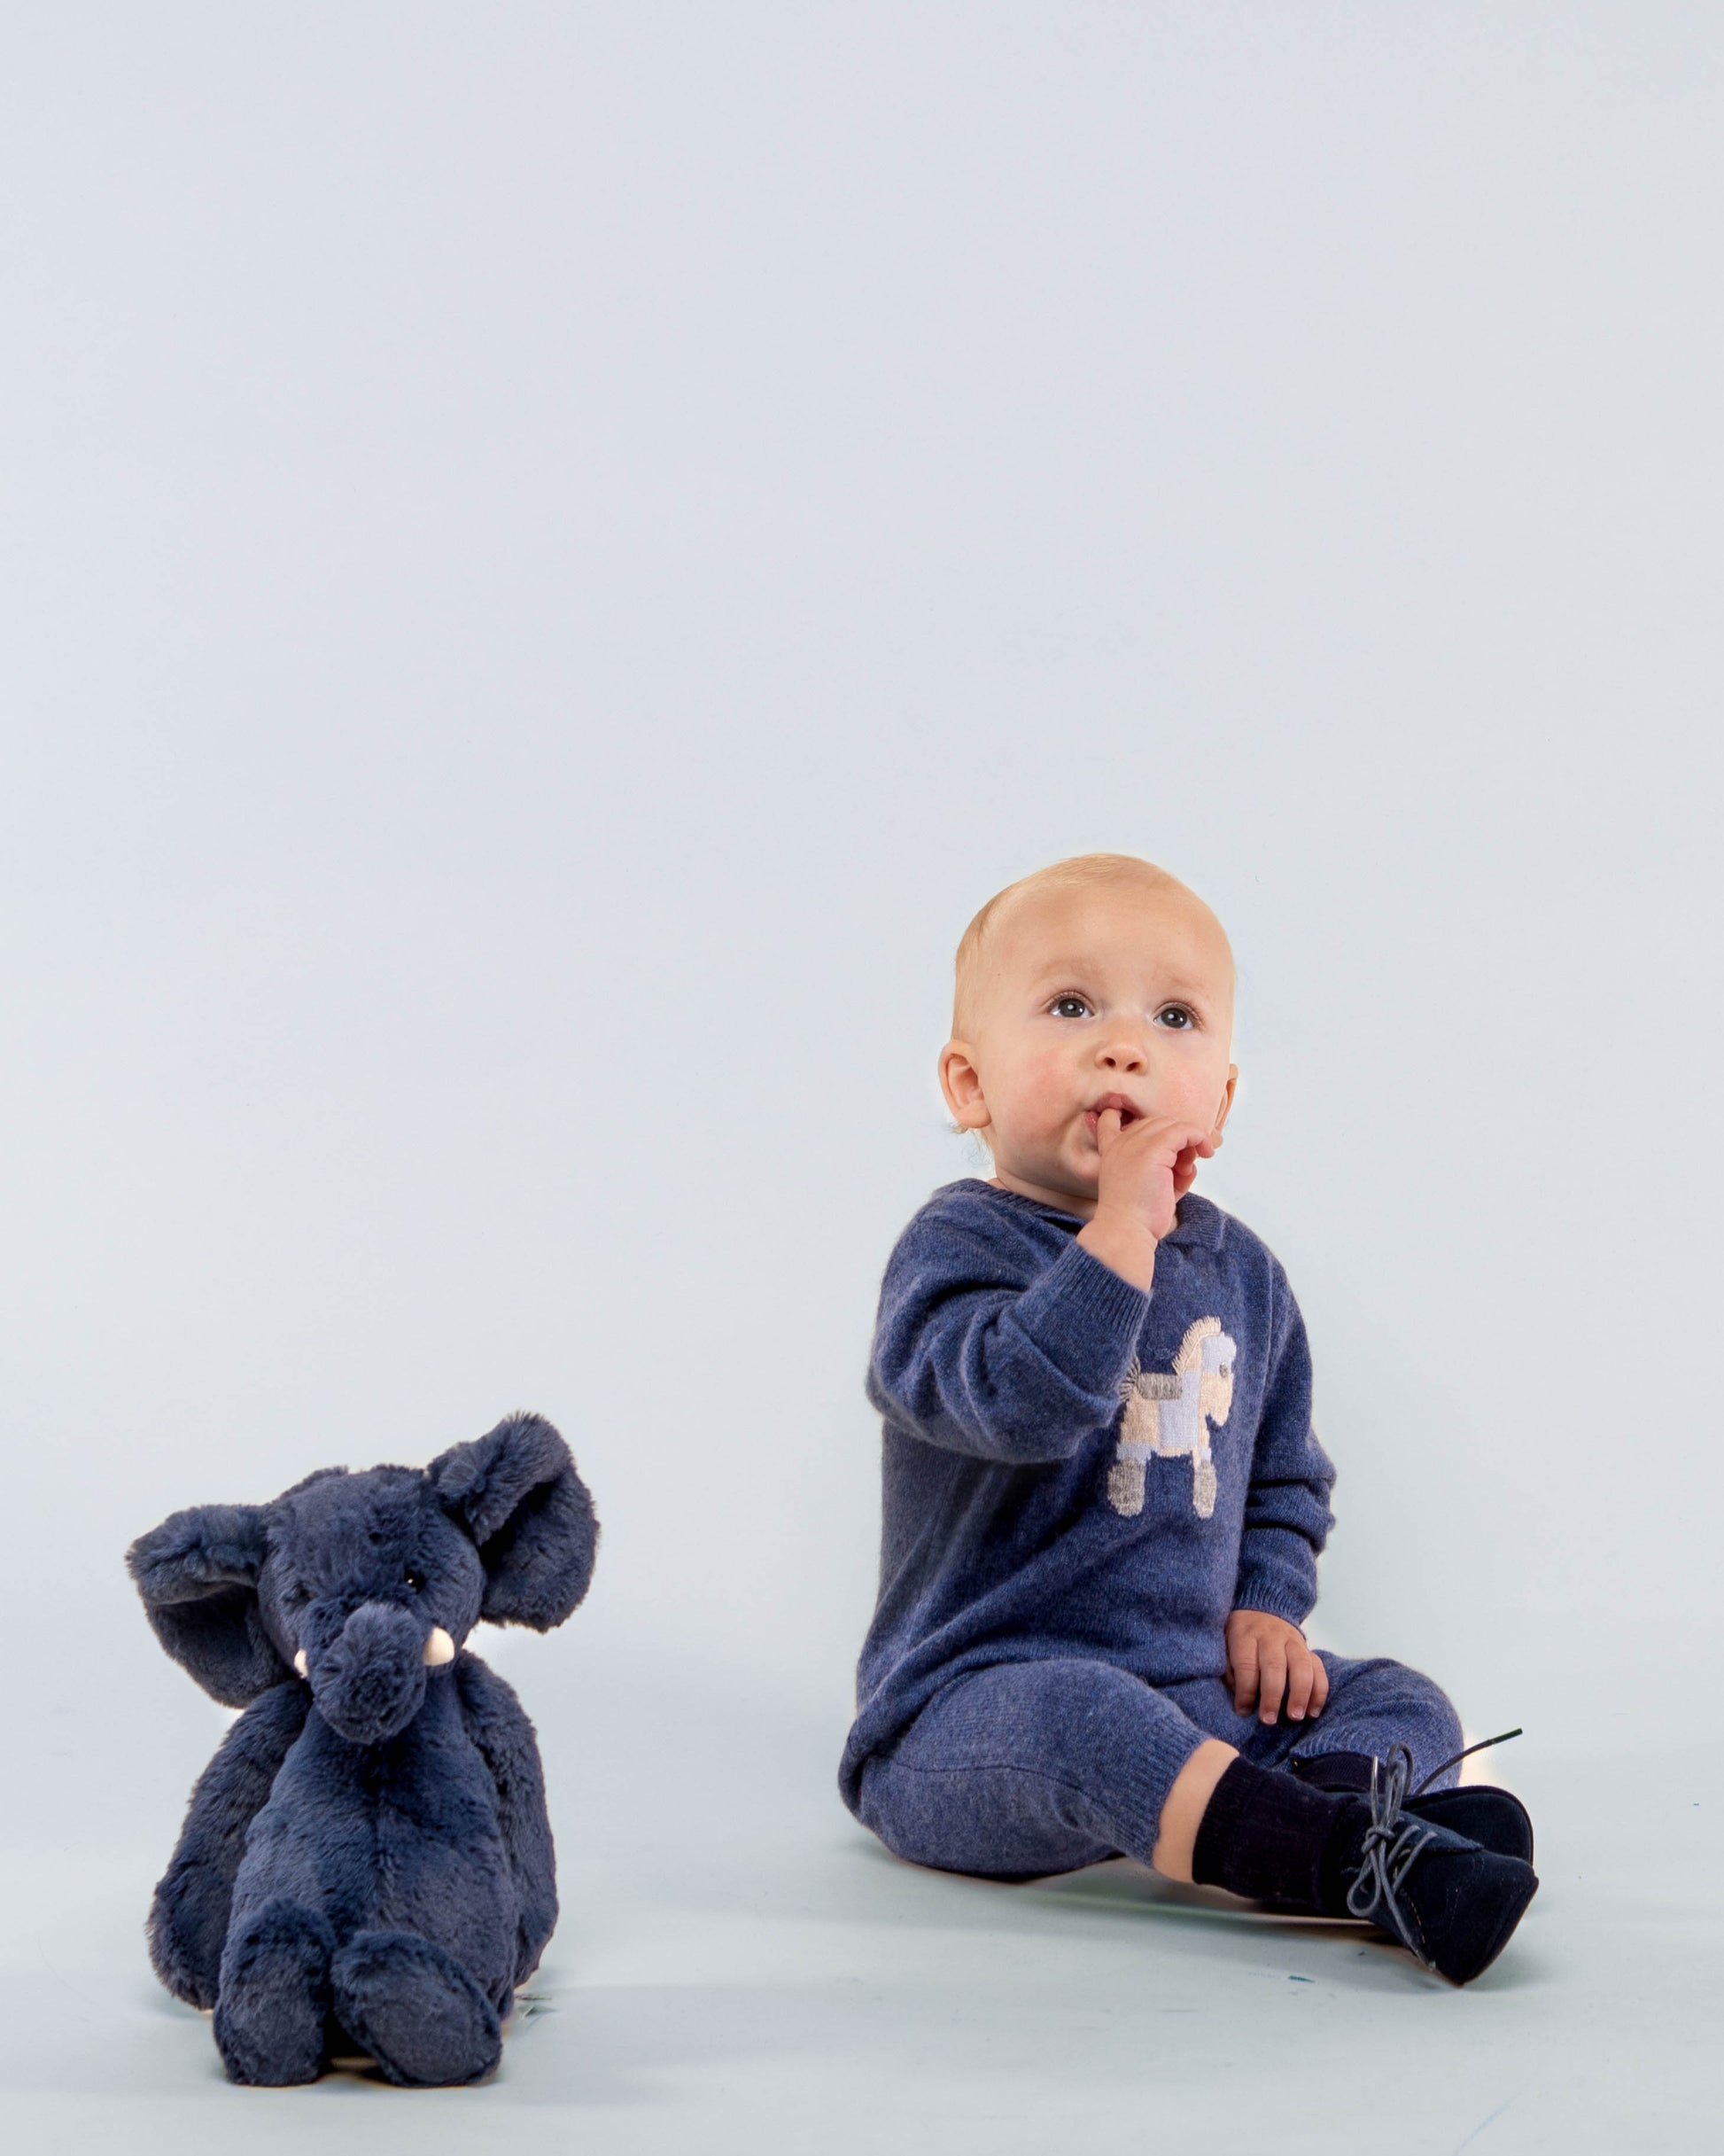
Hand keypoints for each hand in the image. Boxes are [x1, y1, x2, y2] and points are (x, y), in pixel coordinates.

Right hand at [1095, 1107, 1214, 1240]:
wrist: (1126, 1229)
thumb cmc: (1138, 1215)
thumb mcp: (1149, 1184)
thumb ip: (1165, 1166)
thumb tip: (1189, 1157)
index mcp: (1111, 1151)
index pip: (1110, 1120)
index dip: (1127, 1118)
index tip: (1148, 1132)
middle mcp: (1121, 1143)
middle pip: (1156, 1123)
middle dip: (1175, 1140)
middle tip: (1182, 1167)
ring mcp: (1136, 1143)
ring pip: (1172, 1125)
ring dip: (1188, 1142)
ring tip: (1186, 1170)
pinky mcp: (1153, 1149)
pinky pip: (1184, 1131)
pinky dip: (1199, 1138)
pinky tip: (1205, 1153)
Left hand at [1224, 1609, 1328, 1725]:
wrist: (1260, 1608)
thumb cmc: (1239, 1636)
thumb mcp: (1224, 1645)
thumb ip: (1230, 1671)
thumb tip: (1241, 1702)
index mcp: (1245, 1635)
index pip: (1246, 1664)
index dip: (1245, 1690)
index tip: (1243, 1711)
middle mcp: (1271, 1636)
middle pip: (1274, 1665)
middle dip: (1272, 1695)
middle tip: (1269, 1720)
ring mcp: (1293, 1640)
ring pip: (1301, 1665)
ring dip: (1300, 1694)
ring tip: (1295, 1717)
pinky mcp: (1308, 1648)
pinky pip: (1319, 1668)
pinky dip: (1319, 1691)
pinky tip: (1313, 1712)